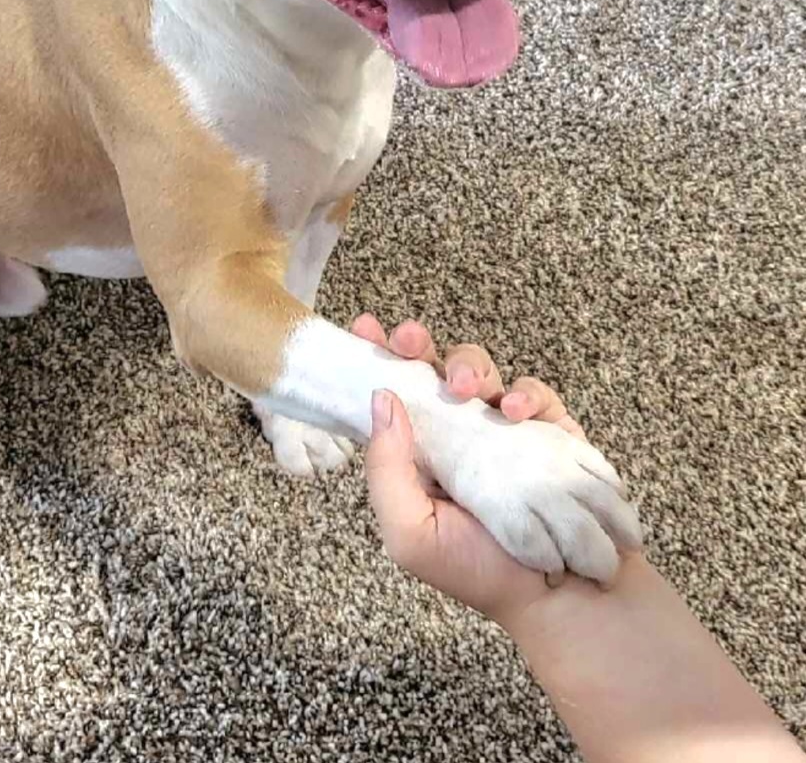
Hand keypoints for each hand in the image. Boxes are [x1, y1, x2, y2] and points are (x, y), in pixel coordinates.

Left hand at [353, 314, 627, 622]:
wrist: (562, 599)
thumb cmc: (477, 571)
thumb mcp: (411, 533)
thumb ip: (387, 471)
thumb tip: (380, 399)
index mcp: (414, 452)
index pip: (387, 394)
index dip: (375, 356)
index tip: (365, 328)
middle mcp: (454, 431)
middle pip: (429, 368)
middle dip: (416, 344)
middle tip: (409, 339)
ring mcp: (501, 427)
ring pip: (478, 371)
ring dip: (467, 366)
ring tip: (465, 387)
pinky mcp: (548, 429)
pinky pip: (533, 393)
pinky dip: (524, 393)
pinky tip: (515, 412)